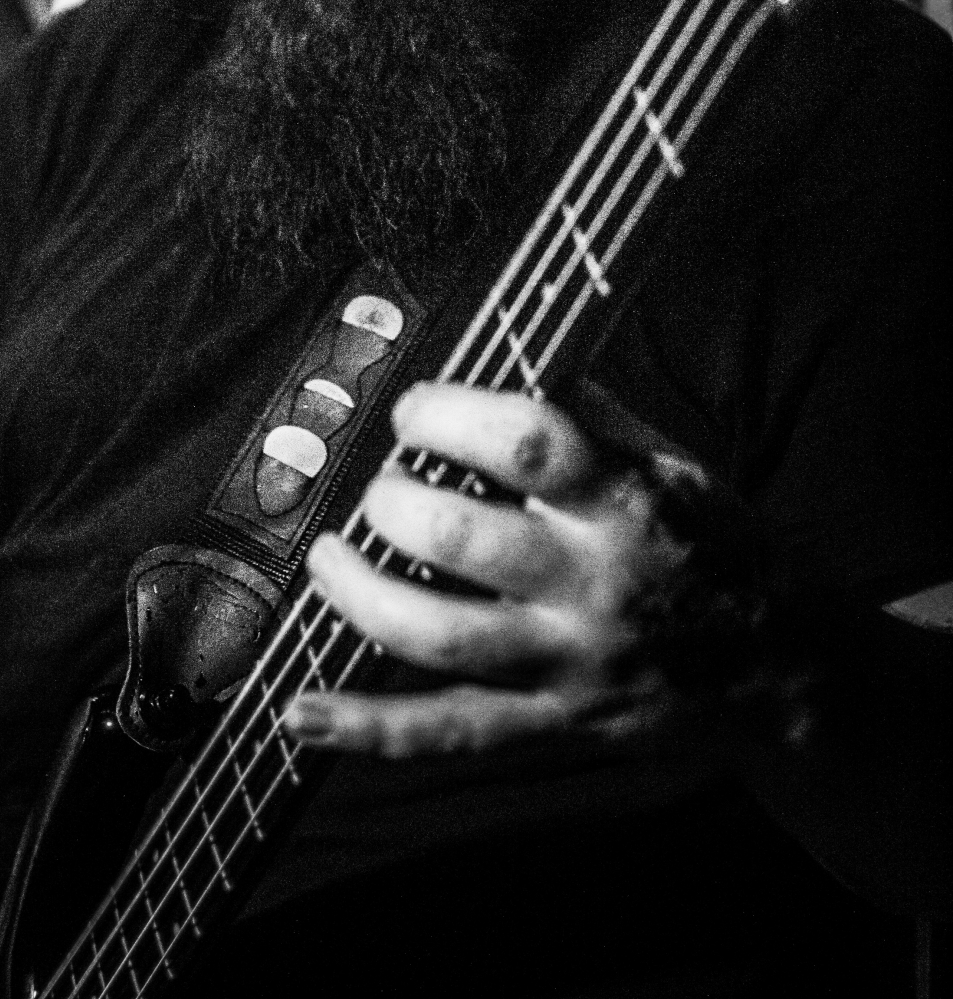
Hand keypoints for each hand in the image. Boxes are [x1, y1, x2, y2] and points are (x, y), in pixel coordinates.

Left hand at [284, 382, 688, 757]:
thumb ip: (591, 418)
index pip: (526, 443)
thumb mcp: (676, 463)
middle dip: (394, 503)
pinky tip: (301, 712)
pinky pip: (450, 730)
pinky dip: (368, 729)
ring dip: (361, 595)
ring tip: (328, 559)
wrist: (790, 666)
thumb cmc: (719, 546)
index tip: (415, 411)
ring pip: (442, 636)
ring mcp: (570, 661)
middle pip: (464, 539)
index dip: (449, 416)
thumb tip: (505, 361)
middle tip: (380, 489)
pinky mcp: (554, 723)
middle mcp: (594, 582)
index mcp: (627, 500)